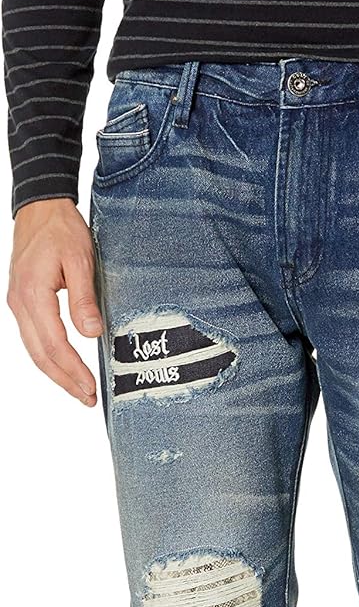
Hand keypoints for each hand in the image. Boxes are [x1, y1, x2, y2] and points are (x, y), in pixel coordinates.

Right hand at [7, 198, 103, 405]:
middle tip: (87, 399)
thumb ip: (84, 298)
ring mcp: (18, 304)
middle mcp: (20, 303)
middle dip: (64, 381)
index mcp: (33, 294)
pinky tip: (64, 367)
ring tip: (79, 390)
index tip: (90, 387)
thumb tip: (91, 333)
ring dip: (56, 374)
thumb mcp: (80, 259)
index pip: (54, 344)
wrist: (40, 208)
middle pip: (40, 355)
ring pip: (34, 350)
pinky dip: (48, 358)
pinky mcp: (22, 303)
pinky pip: (33, 339)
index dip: (72, 369)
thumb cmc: (61, 229)